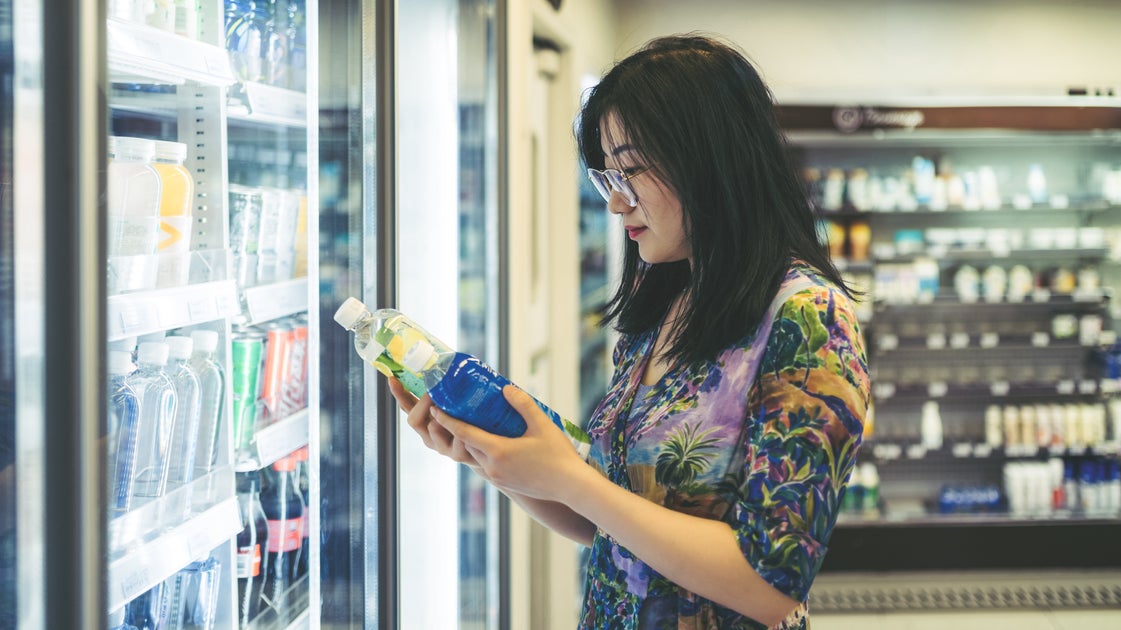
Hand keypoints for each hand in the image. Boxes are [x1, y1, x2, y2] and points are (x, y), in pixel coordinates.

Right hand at [388, 377, 486, 473]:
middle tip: (434, 390)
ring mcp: (442, 446)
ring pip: (433, 429)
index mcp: (426, 422)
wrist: (488, 450)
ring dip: (440, 417)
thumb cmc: (473, 423)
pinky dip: (460, 431)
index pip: (408, 407)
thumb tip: (449, 363)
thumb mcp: (458, 404)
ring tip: (449, 407)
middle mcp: (429, 435)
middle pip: (414, 420)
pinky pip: (456, 441)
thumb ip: (451, 391)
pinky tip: (467, 424)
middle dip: (423, 402)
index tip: (392, 379)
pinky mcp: (458, 454)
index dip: (399, 394)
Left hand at [431, 385, 588, 501]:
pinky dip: (483, 452)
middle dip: (457, 428)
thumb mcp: (542, 424)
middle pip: (467, 444)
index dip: (447, 419)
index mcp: (498, 451)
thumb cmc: (559, 455)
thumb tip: (505, 388)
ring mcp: (498, 478)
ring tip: (470, 424)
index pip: (464, 432)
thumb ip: (523, 404)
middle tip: (451, 409)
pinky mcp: (505, 483)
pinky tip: (490, 443)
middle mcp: (493, 467)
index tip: (435, 408)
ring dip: (470, 441)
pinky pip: (487, 465)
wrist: (571, 486)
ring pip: (476, 455)